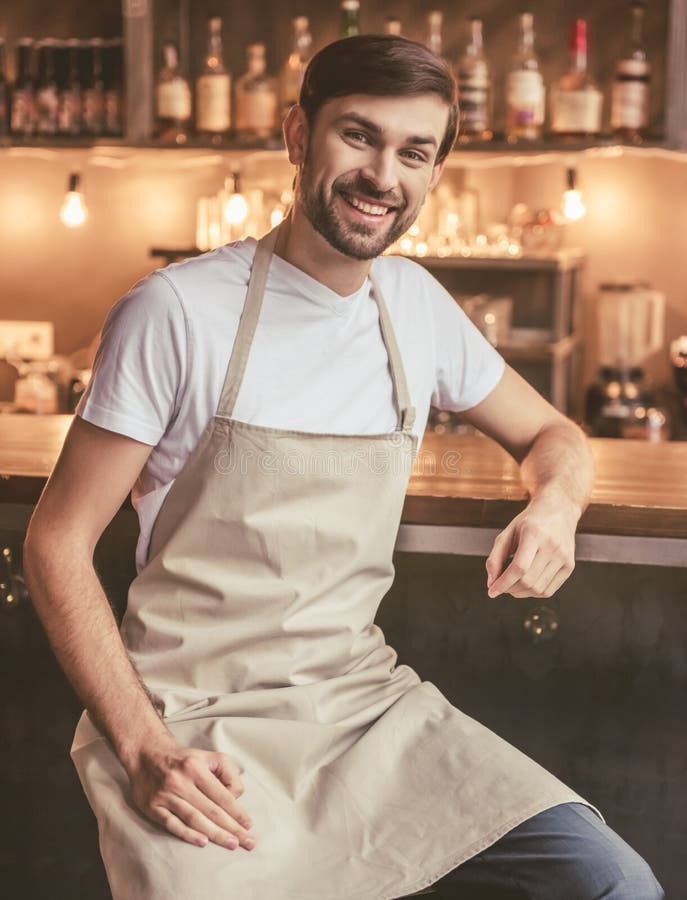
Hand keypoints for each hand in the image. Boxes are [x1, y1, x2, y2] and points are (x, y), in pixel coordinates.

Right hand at [126, 737, 255, 849]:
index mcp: (196, 767)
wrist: (146, 754)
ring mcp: (165, 795)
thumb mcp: (209, 756)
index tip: (249, 825)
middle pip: (211, 810)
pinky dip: (187, 834)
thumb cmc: (184, 760)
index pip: (221, 794)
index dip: (237, 811)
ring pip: (194, 818)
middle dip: (231, 827)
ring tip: (231, 843)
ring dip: (214, 833)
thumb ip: (227, 772)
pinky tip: (202, 842)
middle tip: (247, 842)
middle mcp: (180, 781)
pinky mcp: (152, 807)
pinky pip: (172, 824)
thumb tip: (235, 797)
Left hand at [485, 498, 576, 598]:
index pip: (519, 567)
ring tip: (512, 584)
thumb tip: (491, 582)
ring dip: (520, 593)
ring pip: (538, 589)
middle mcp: (552, 546)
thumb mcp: (508, 532)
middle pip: (528, 581)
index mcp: (534, 533)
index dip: (503, 583)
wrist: (559, 510)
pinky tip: (526, 585)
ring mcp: (563, 557)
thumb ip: (496, 557)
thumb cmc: (529, 522)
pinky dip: (533, 593)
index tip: (491, 591)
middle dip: (509, 589)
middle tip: (500, 586)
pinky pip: (549, 591)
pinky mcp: (569, 566)